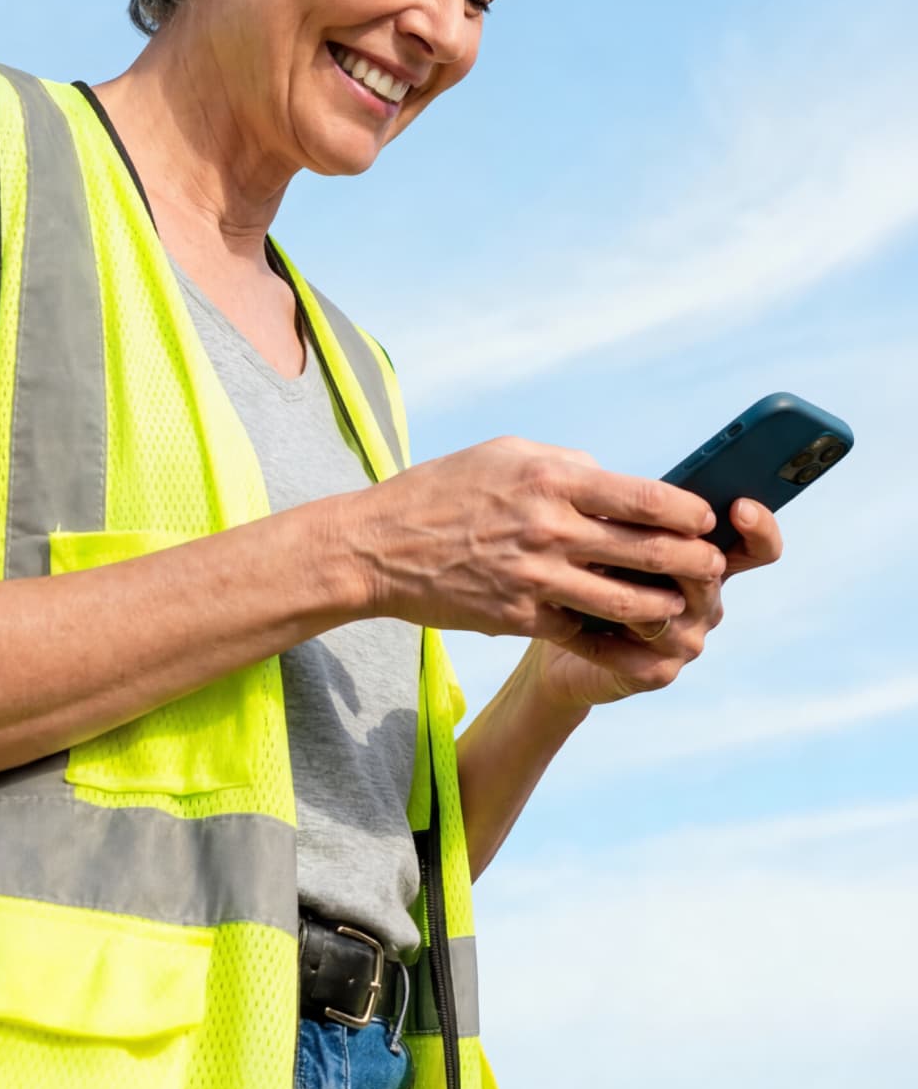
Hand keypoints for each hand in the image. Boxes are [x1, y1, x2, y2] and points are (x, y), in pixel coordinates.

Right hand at [356, 436, 725, 638]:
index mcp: (552, 478)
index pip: (647, 499)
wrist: (378, 548)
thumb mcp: (505, 455)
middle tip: (711, 568)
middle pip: (651, 552)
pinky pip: (582, 630)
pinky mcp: (519, 618)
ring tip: (676, 604)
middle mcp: (549, 528)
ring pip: (627, 602)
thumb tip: (616, 481)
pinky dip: (611, 633)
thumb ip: (566, 466)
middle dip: (695, 563)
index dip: (690, 514)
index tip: (705, 520)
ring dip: (664, 606)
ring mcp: (535, 577)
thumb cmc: (443, 491)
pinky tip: (628, 631)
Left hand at [527, 496, 783, 709]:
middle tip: (633, 534)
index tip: (740, 507)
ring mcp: (687, 640)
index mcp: (707, 560)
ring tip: (590, 571)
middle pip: (709, 572)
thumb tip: (624, 480)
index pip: (757, 546)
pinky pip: (637, 652)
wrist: (561, 630)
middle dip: (672, 551)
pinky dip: (602, 634)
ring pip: (668, 610)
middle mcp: (707, 602)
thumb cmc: (592, 569)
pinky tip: (574, 618)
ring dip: (627, 590)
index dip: (758, 527)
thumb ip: (634, 511)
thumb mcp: (614, 532)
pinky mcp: (658, 672)